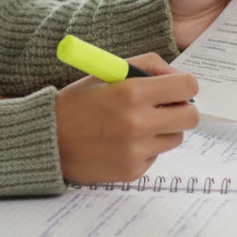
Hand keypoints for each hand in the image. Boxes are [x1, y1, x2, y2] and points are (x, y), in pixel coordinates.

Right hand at [54, 53, 199, 183]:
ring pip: (175, 138)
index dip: (186, 86)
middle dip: (182, 109)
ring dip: (164, 130)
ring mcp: (135, 151)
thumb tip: (179, 76)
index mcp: (132, 92)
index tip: (178, 89)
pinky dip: (146, 149)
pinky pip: (155, 156)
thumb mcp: (108, 71)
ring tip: (137, 125)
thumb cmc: (78, 102)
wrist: (46, 140)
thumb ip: (148, 65)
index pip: (187, 87)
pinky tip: (122, 142)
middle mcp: (137, 123)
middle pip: (190, 117)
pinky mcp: (132, 171)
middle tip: (167, 108)